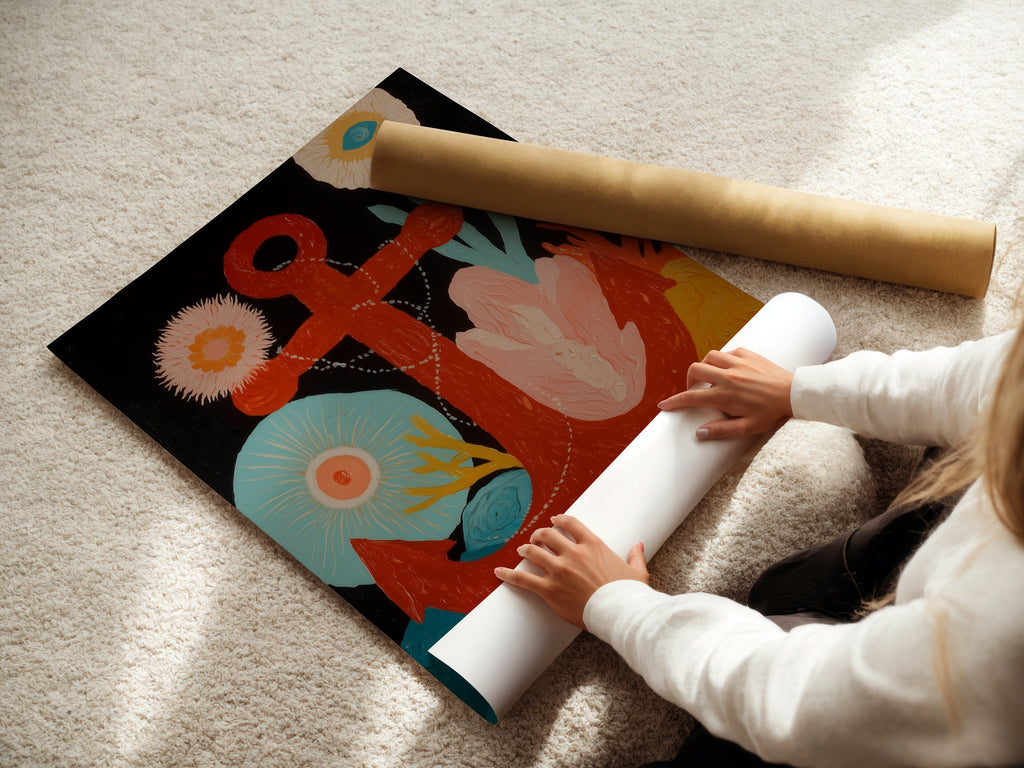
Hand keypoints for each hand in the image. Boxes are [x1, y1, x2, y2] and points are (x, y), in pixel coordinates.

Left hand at [494, 514, 648, 629]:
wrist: (619, 613)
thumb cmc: (628, 594)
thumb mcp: (636, 572)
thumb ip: (635, 556)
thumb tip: (639, 545)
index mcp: (593, 545)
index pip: (570, 524)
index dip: (559, 520)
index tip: (554, 521)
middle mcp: (573, 553)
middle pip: (547, 535)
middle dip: (539, 534)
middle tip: (536, 538)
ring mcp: (559, 570)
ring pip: (533, 552)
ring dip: (526, 550)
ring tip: (522, 550)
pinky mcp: (549, 589)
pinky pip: (523, 579)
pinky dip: (509, 574)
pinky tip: (499, 571)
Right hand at [658, 347, 792, 439]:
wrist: (794, 393)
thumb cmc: (771, 413)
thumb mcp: (748, 428)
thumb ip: (722, 430)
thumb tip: (699, 432)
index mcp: (725, 395)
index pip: (691, 397)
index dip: (674, 402)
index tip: (664, 405)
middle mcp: (728, 376)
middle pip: (695, 370)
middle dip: (689, 380)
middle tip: (694, 389)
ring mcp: (738, 363)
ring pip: (709, 357)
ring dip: (705, 366)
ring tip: (710, 377)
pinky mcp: (748, 354)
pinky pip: (727, 352)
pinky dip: (722, 359)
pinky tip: (728, 369)